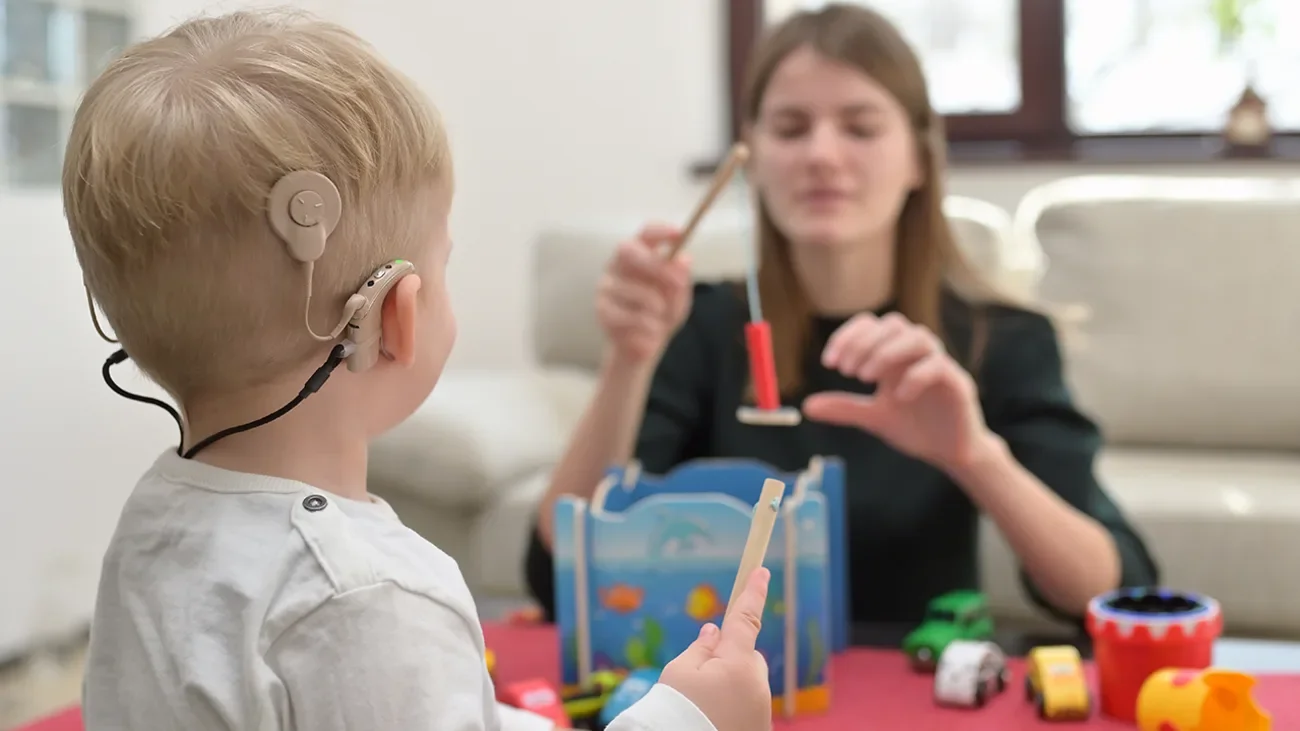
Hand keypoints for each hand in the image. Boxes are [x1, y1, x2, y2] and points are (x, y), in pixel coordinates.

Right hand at [596, 223, 692, 362]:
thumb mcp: (678, 297)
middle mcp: (617, 265)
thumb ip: (680, 279)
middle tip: (678, 282)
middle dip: (655, 264)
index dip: (661, 231)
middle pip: (628, 250)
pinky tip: (651, 330)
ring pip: (633, 289)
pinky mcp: (602, 309)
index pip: (646, 234)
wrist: (643, 346)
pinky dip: (646, 325)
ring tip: (662, 318)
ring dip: (657, 306)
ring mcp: (606, 286)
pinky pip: (627, 314)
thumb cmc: (660, 314)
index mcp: (639, 255)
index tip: (679, 234)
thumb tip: (684, 260)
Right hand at [658, 568, 771, 730]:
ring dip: (731, 686)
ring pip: (748, 683)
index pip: (746, 617)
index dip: (752, 591)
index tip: (761, 570)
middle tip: (699, 678)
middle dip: (729, 658)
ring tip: (702, 708)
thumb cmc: (677, 714)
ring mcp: (762, 710)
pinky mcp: (760, 729)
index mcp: (738, 663)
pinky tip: (713, 721)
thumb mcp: (678, 673)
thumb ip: (699, 648)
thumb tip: (714, 632)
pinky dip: (734, 708)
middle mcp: (758, 684)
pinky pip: (749, 708)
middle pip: (746, 657)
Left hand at [801, 312, 995, 473]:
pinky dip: (916, 376)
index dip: (847, 336)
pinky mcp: (957, 382)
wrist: (949, 452)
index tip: (829, 363)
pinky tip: (898, 397)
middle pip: (893, 324)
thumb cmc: (914, 427)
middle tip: (847, 371)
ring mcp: (938, 365)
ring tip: (866, 378)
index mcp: (894, 355)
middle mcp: (916, 354)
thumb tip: (807, 406)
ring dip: (887, 352)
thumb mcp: (873, 417)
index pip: (871, 325)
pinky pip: (938, 365)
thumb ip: (844, 408)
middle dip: (864, 343)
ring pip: (918, 336)